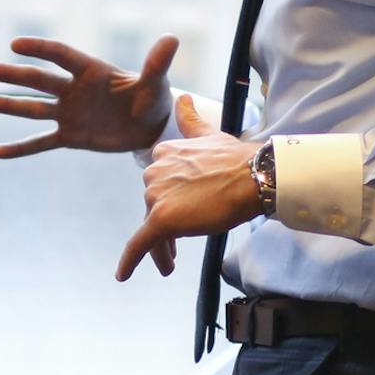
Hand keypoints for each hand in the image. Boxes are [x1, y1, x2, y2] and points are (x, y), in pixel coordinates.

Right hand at [0, 34, 178, 158]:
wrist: (149, 126)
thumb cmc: (152, 98)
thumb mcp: (155, 83)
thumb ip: (156, 63)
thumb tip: (171, 38)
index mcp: (91, 71)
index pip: (61, 56)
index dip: (40, 49)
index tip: (16, 44)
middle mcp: (73, 90)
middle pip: (38, 80)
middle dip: (12, 75)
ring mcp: (67, 113)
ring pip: (32, 109)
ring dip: (7, 105)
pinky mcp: (69, 137)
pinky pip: (41, 143)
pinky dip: (20, 148)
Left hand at [115, 95, 261, 280]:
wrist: (252, 176)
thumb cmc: (236, 158)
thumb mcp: (209, 134)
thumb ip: (189, 121)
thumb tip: (182, 97)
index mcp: (162, 152)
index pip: (160, 184)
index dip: (170, 201)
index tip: (183, 213)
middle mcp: (154, 171)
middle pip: (155, 206)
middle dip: (167, 225)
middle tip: (177, 247)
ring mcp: (156, 195)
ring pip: (152, 228)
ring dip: (161, 246)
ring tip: (170, 263)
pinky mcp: (160, 219)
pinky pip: (139, 244)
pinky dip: (129, 261)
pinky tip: (122, 276)